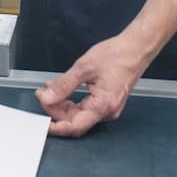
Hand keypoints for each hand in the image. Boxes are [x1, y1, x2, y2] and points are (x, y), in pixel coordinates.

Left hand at [34, 34, 151, 136]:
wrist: (135, 49)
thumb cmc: (116, 56)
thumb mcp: (84, 67)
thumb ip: (64, 85)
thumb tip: (47, 97)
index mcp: (103, 106)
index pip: (75, 126)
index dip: (56, 127)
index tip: (41, 122)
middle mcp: (107, 112)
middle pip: (75, 120)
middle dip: (55, 110)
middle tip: (42, 94)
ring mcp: (108, 108)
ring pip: (79, 114)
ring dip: (62, 104)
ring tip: (48, 89)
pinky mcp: (106, 102)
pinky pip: (85, 107)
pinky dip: (71, 100)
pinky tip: (61, 89)